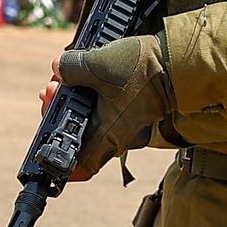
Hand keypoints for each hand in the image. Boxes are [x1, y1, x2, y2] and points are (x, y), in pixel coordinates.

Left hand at [51, 36, 167, 180]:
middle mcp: (116, 135)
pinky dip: (90, 93)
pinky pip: (104, 106)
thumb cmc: (143, 71)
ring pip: (90, 118)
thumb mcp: (99, 64)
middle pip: (79, 136)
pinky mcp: (131, 107)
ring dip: (73, 100)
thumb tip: (58, 68)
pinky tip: (84, 72)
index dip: (62, 160)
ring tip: (63, 77)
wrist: (179, 59)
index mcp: (107, 136)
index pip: (81, 166)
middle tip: (51, 90)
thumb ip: (72, 68)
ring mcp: (125, 121)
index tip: (48, 139)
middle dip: (59, 113)